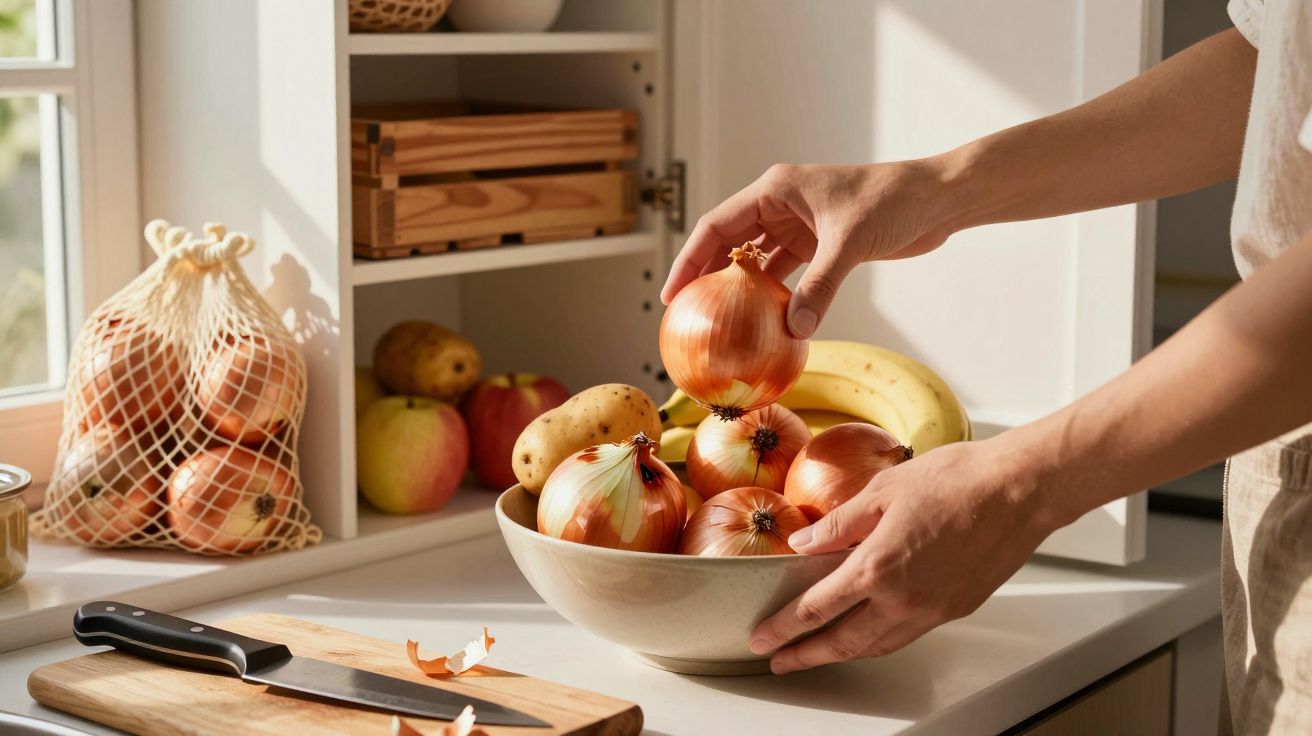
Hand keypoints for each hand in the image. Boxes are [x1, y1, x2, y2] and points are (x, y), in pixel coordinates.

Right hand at [660, 160, 955, 337]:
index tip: (673, 293)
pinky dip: (775, 296)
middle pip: (729, 243)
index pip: (716, 225)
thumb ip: (819, 286)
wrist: (936, 199)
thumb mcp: (849, 242)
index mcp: (775, 189)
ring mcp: (799, 225)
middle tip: (688, 314)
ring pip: (756, 261)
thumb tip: (794, 330)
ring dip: (741, 290)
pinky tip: (765, 323)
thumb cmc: (892, 202)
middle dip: (707, 276)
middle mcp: (780, 204)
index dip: (690, 259)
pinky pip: (785, 273)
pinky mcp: (820, 244)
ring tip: (720, 323)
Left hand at [748, 437, 1061, 673]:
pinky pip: (907, 636)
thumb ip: (838, 523)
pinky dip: (879, 641)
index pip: (815, 609)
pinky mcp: (956, 609)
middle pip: (842, 642)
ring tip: (818, 653)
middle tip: (780, 661)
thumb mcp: (882, 491)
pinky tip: (870, 632)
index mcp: (876, 567)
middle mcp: (903, 599)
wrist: (1019, 490)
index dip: (783, 627)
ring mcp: (932, 610)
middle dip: (805, 655)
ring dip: (843, 653)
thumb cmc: (958, 480)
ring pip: (877, 645)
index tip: (762, 637)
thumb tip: (803, 543)